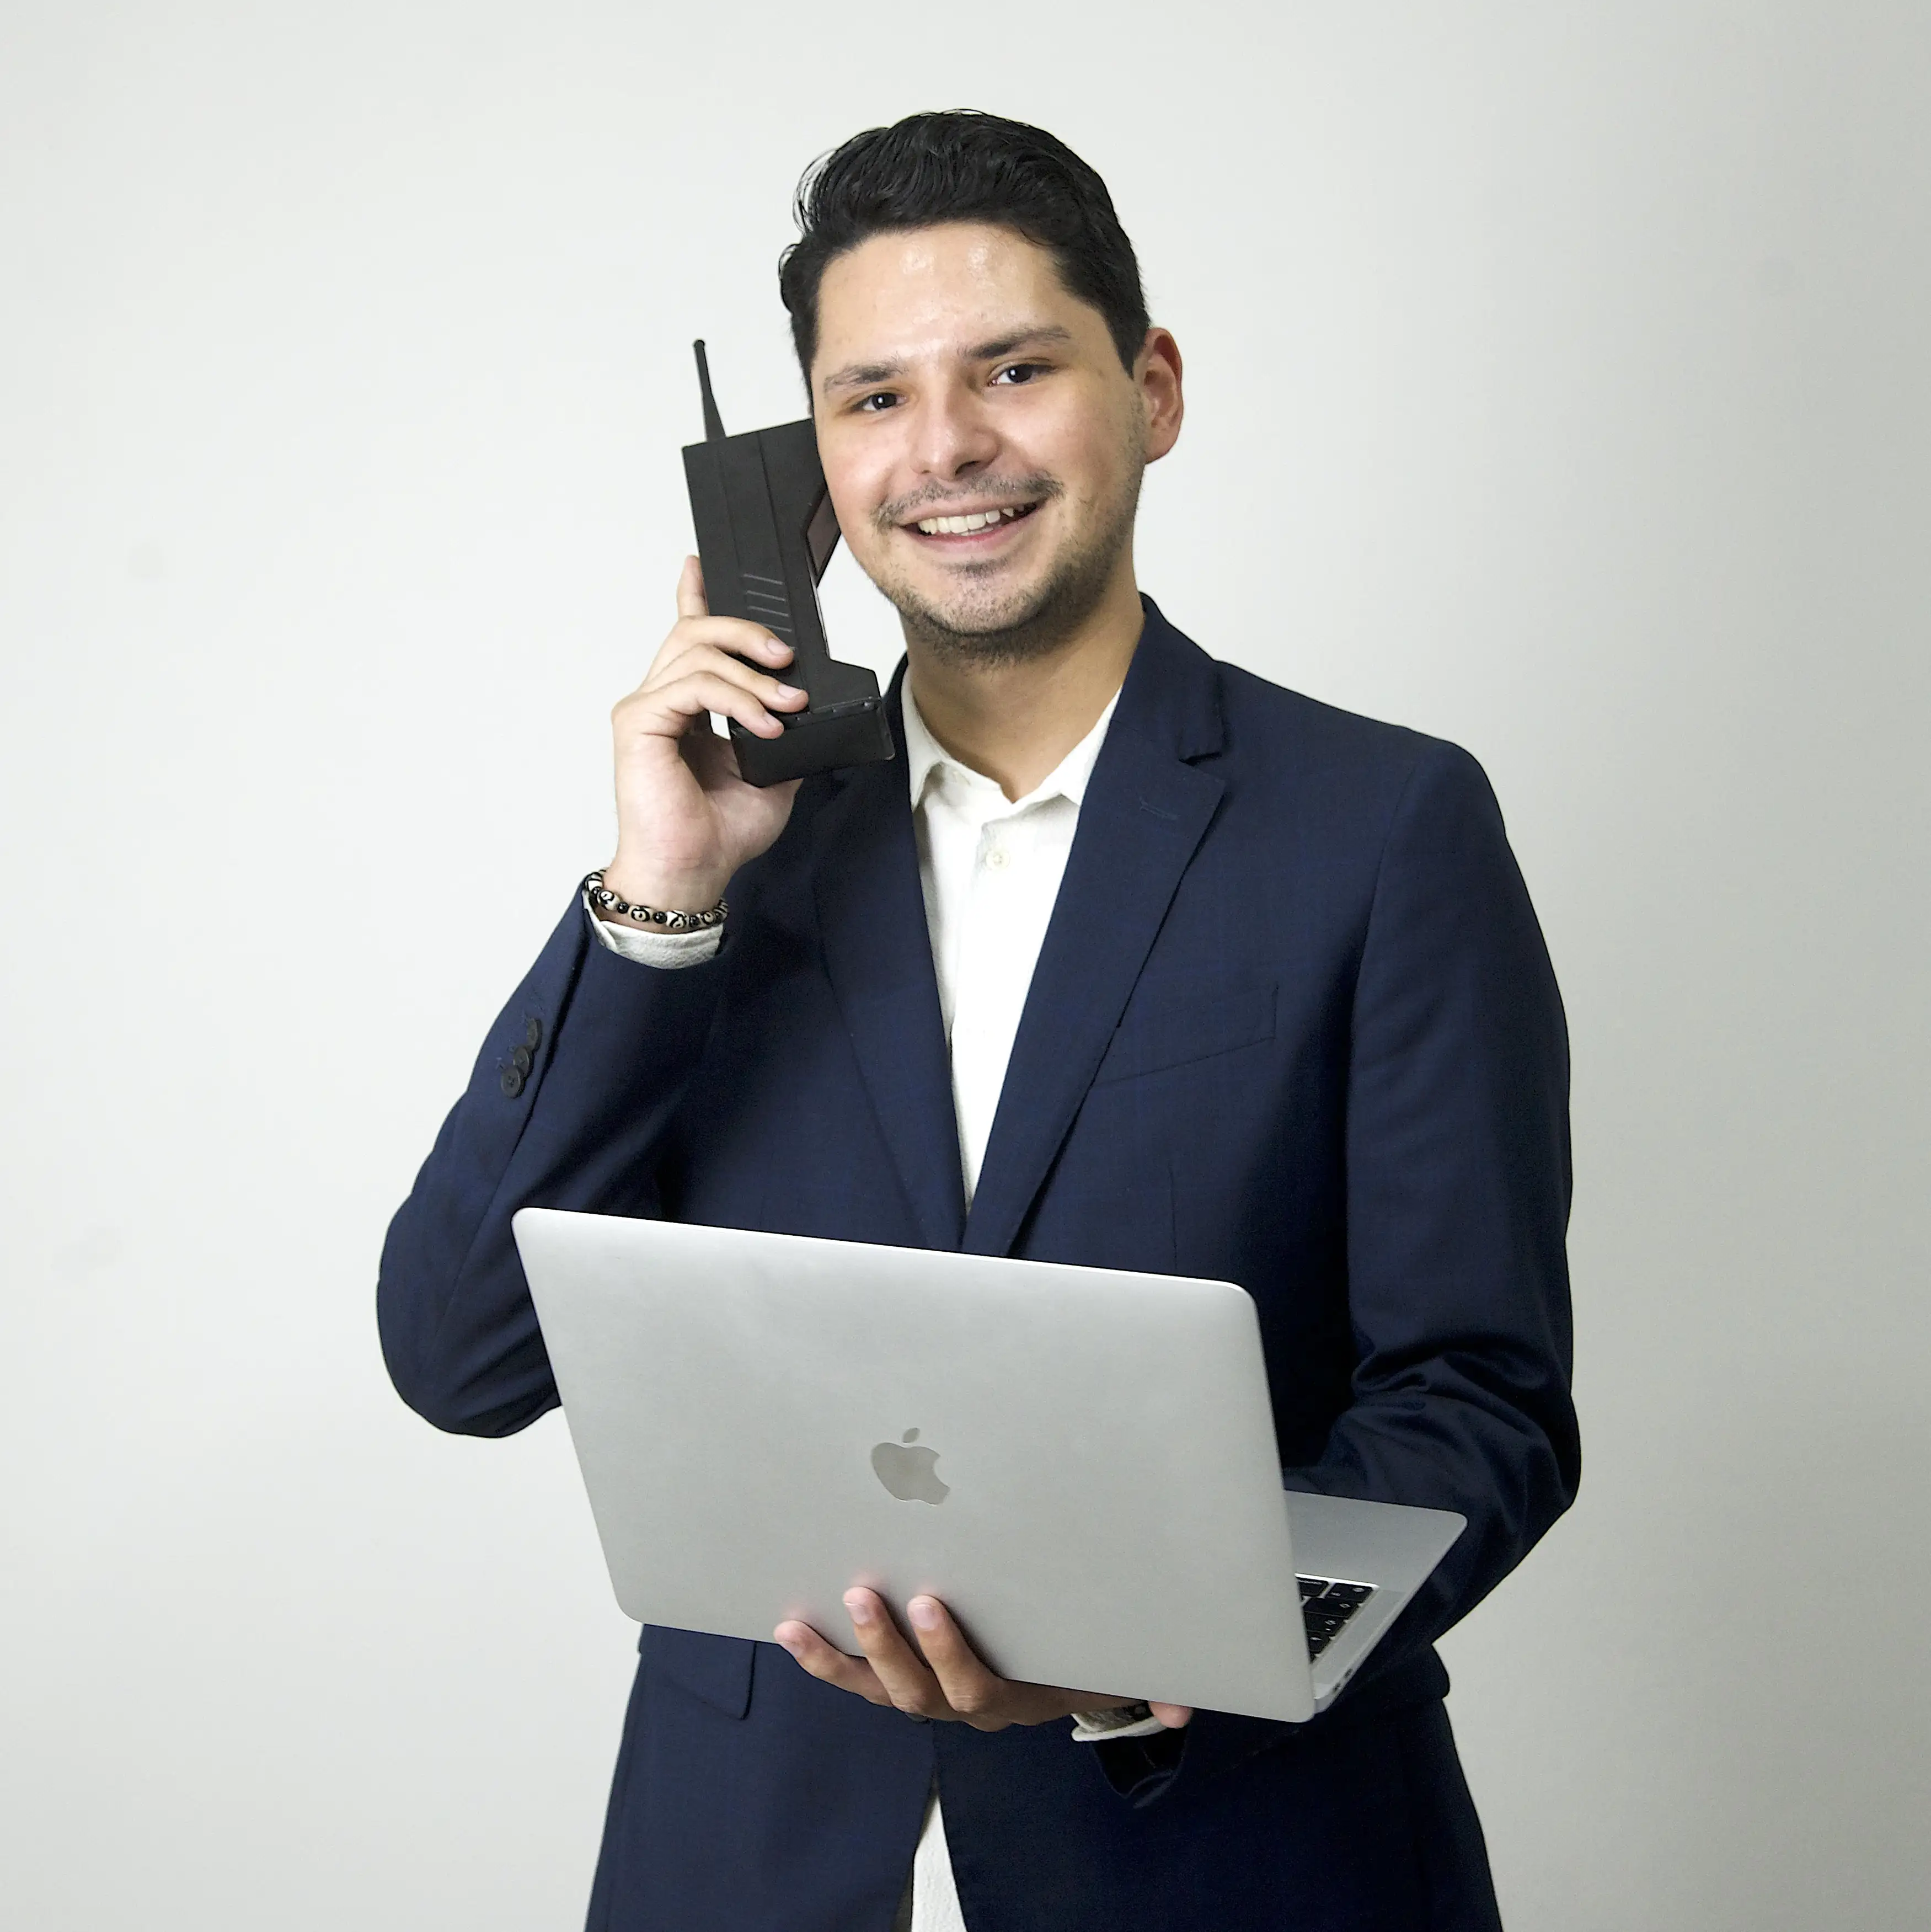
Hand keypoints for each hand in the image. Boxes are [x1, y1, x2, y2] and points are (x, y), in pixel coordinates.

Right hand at [600, 556, 810, 913]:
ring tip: (787, 705)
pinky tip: (764, 726)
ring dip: (752, 673)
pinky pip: (693, 686)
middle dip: (746, 630)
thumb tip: (806, 709)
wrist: (692, 874)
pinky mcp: (639, 723)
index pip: (688, 638)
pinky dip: (736, 699)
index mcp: (687, 707)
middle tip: (786, 657)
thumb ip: (780, 733)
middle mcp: (661, 700)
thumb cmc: (718, 833)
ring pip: (696, 651)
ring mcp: (646, 709)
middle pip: (695, 631)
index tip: (702, 566)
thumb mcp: (772, 774)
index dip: (694, 597)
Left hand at [774, 1588, 1193, 1733]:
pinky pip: (852, 1678)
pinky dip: (821, 1655)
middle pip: (917, 1689)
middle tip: (867, 1592)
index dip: (948, 1653)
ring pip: (876, 1689)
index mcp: (1010, 1696)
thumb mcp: (1111, 1663)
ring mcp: (924, 1694)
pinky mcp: (893, 1681)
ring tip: (802, 1619)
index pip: (976, 1687)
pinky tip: (788, 1626)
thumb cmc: (1075, 1651)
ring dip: (840, 1655)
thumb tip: (1182, 1701)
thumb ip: (1144, 1678)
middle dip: (888, 1643)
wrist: (1053, 1673)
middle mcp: (961, 1703)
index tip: (928, 1604)